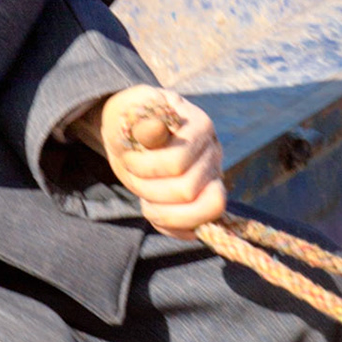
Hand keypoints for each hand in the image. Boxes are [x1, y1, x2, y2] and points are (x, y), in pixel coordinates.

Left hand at [98, 86, 225, 237]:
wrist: (134, 131)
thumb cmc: (132, 121)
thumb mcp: (129, 114)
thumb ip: (142, 121)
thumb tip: (153, 129)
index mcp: (200, 127)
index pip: (176, 163)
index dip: (145, 167)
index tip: (127, 156)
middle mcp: (214, 153)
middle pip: (186, 191)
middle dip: (148, 189)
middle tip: (133, 176)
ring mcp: (214, 178)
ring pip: (199, 213)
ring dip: (160, 212)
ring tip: (144, 198)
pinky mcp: (206, 200)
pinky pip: (197, 228)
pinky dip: (169, 226)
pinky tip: (152, 209)